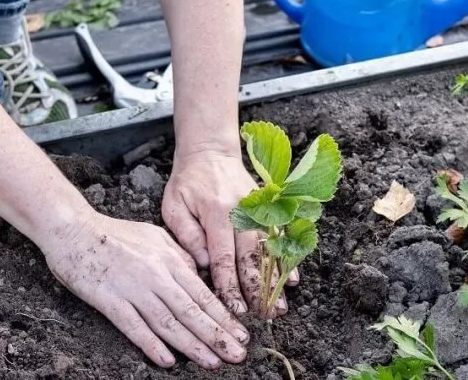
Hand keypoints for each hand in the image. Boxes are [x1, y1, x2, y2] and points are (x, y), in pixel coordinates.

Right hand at [43, 212, 248, 368]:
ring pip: (168, 322)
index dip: (223, 316)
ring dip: (192, 345)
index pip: (202, 293)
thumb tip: (198, 272)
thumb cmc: (115, 233)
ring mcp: (133, 288)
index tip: (242, 333)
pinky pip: (134, 326)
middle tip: (238, 354)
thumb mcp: (155, 235)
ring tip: (212, 362)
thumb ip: (179, 254)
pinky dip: (151, 344)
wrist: (74, 230)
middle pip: (191, 310)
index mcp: (168, 259)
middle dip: (217, 335)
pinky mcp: (109, 300)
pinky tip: (167, 361)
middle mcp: (155, 275)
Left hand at [161, 150, 298, 316]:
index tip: (235, 308)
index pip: (223, 256)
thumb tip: (203, 264)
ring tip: (281, 305)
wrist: (210, 151)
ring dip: (275, 279)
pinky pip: (279, 235)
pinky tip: (292, 278)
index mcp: (216, 212)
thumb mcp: (175, 206)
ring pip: (268, 249)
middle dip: (257, 289)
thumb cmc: (188, 182)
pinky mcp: (267, 207)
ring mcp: (258, 208)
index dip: (229, 285)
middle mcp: (242, 211)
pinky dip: (286, 257)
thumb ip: (187, 236)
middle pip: (251, 256)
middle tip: (263, 316)